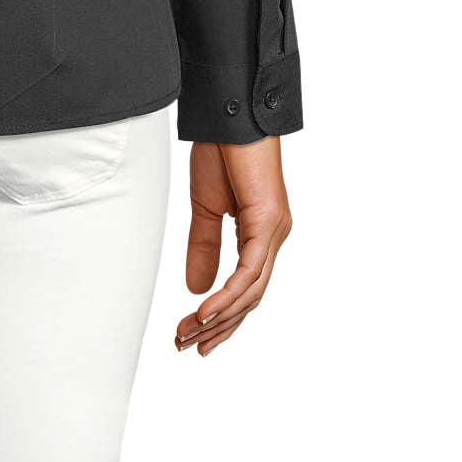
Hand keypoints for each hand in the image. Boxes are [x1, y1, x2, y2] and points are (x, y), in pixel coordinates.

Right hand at [175, 136, 291, 356]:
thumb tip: (196, 289)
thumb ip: (204, 247)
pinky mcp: (268, 222)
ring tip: (191, 335)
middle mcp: (274, 237)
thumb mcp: (205, 207)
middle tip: (187, 347)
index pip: (245, 289)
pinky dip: (228, 294)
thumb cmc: (221, 151)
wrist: (229, 115)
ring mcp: (275, 231)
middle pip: (250, 298)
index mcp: (261, 234)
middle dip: (218, 327)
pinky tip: (207, 311)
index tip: (194, 338)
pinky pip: (250, 270)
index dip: (221, 317)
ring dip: (220, 317)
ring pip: (252, 291)